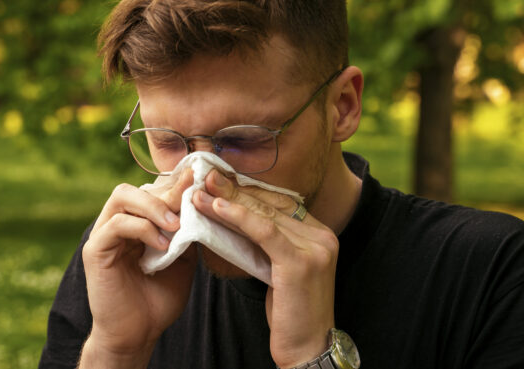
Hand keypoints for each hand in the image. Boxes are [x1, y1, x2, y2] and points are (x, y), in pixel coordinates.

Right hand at [80, 169, 196, 367]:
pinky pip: (115, 224)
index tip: (198, 181)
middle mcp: (117, 222)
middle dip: (166, 193)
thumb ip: (186, 231)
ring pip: (122, 196)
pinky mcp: (95, 249)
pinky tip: (161, 245)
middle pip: (136, 187)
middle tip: (189, 203)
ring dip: (153, 207)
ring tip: (175, 225)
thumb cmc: (159, 298)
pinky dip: (141, 228)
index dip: (174, 184)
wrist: (139, 333)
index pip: (151, 190)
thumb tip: (198, 202)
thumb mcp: (183, 259)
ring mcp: (104, 234)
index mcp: (136, 222)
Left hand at [192, 170, 338, 368]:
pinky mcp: (301, 262)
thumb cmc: (290, 311)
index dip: (247, 190)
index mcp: (320, 234)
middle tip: (204, 177)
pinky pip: (264, 232)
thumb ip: (265, 242)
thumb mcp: (278, 269)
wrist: (306, 347)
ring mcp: (315, 248)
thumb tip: (230, 216)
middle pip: (270, 206)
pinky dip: (239, 217)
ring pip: (265, 216)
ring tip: (200, 192)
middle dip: (234, 190)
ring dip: (228, 202)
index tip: (218, 180)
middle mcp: (323, 236)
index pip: (278, 204)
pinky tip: (218, 207)